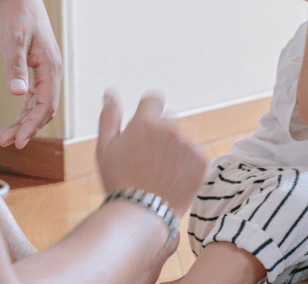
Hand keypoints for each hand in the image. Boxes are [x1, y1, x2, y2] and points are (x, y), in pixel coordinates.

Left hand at [0, 0, 62, 147]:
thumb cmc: (16, 16)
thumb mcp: (13, 40)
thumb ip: (15, 67)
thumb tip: (18, 94)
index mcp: (51, 66)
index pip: (46, 104)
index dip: (32, 124)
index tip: (17, 140)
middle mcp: (51, 72)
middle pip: (43, 108)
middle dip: (27, 128)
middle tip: (6, 143)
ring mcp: (44, 72)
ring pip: (38, 105)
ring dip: (24, 122)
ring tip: (4, 137)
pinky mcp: (33, 70)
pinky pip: (32, 97)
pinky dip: (23, 111)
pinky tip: (12, 121)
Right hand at [96, 91, 208, 216]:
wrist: (141, 214)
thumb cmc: (118, 182)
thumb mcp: (105, 149)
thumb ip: (109, 117)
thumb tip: (110, 92)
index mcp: (146, 122)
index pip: (154, 100)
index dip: (148, 113)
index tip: (145, 131)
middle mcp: (170, 129)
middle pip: (169, 121)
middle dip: (161, 135)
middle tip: (148, 161)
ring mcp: (189, 144)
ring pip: (183, 139)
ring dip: (175, 150)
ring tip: (160, 174)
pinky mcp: (202, 160)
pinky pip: (196, 154)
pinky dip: (188, 164)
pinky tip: (174, 179)